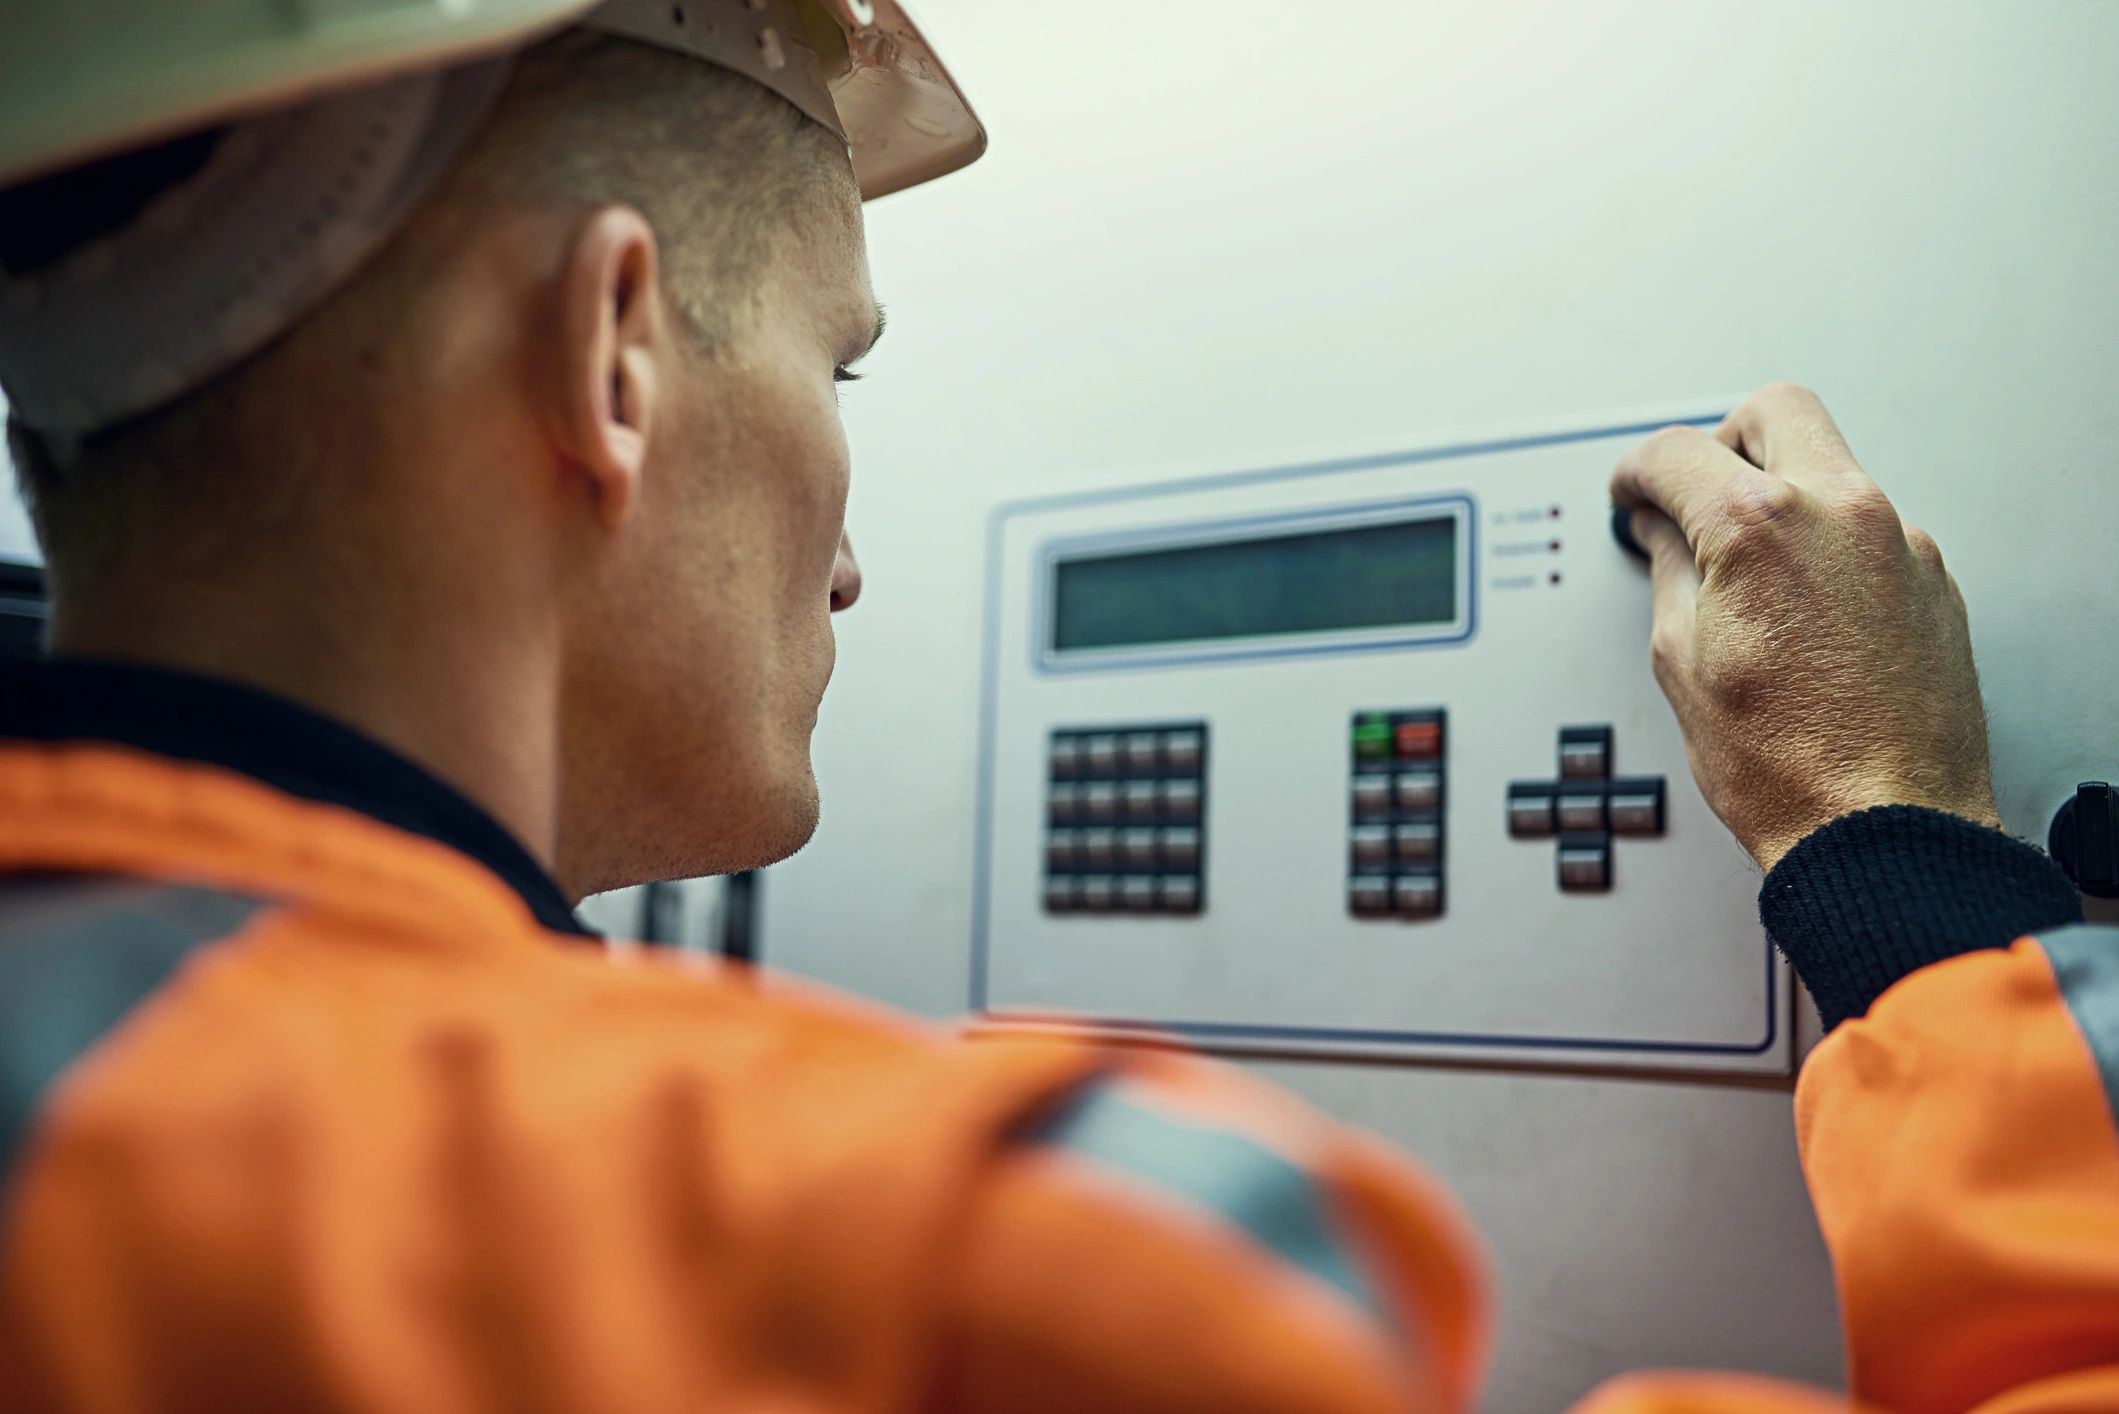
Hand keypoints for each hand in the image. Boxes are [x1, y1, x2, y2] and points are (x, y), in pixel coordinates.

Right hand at [1610, 383, 2001, 871]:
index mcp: (1759, 525)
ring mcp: (1898, 542)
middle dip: (1719, 442)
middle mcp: (1840, 512)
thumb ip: (1669, 570)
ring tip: (1744, 565)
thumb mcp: (1681, 661)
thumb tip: (1662, 532)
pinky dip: (1825, 542)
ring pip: (1829, 466)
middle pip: (1774, 412)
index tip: (1631, 496)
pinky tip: (1798, 604)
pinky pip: (1868, 525)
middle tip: (1692, 494)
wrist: (1884, 829)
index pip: (1674, 452)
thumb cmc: (1787, 768)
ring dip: (1779, 494)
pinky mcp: (1932, 579)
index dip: (1635, 473)